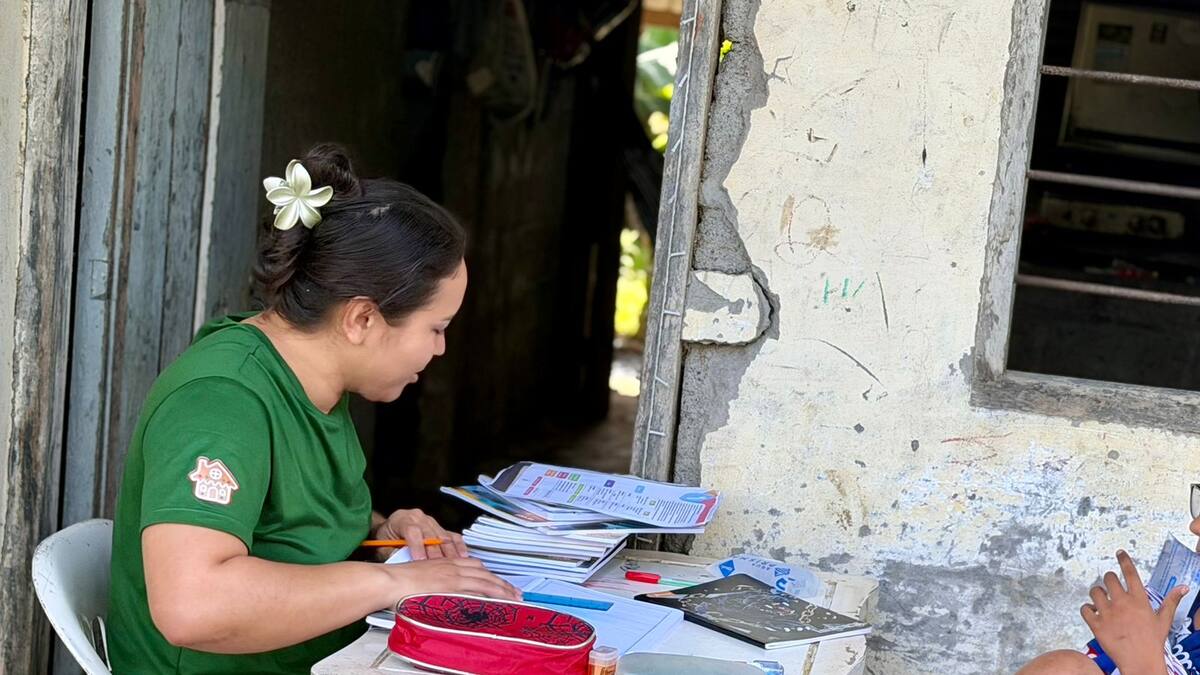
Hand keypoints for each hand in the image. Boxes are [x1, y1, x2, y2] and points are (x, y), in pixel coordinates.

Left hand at [375, 508, 468, 559]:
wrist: (389, 529)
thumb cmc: (385, 539)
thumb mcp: (382, 546)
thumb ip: (391, 554)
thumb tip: (402, 564)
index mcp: (403, 519)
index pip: (412, 530)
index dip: (417, 546)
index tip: (420, 560)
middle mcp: (419, 518)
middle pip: (430, 534)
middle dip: (435, 553)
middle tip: (439, 569)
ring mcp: (431, 521)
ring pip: (443, 536)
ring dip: (449, 552)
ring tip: (455, 566)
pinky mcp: (440, 527)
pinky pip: (452, 535)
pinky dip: (458, 546)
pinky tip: (463, 557)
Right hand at [380, 557, 521, 604]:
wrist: (389, 580)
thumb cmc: (398, 581)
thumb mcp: (420, 577)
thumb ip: (433, 582)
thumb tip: (439, 592)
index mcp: (445, 563)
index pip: (474, 566)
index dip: (488, 574)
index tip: (499, 582)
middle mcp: (452, 566)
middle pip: (484, 572)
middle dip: (501, 582)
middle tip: (514, 592)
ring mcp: (453, 574)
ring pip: (485, 579)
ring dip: (502, 588)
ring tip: (514, 597)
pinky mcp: (451, 584)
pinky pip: (477, 588)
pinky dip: (490, 593)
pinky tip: (499, 600)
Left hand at [1082, 550, 1184, 674]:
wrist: (1140, 661)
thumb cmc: (1152, 642)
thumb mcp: (1163, 620)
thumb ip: (1171, 601)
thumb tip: (1183, 588)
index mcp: (1139, 600)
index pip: (1130, 572)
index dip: (1124, 560)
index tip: (1120, 552)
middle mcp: (1122, 602)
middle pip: (1108, 578)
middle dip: (1109, 580)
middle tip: (1111, 587)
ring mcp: (1107, 612)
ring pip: (1094, 591)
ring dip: (1097, 594)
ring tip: (1102, 601)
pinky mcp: (1095, 623)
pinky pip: (1084, 608)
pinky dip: (1087, 609)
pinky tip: (1094, 613)